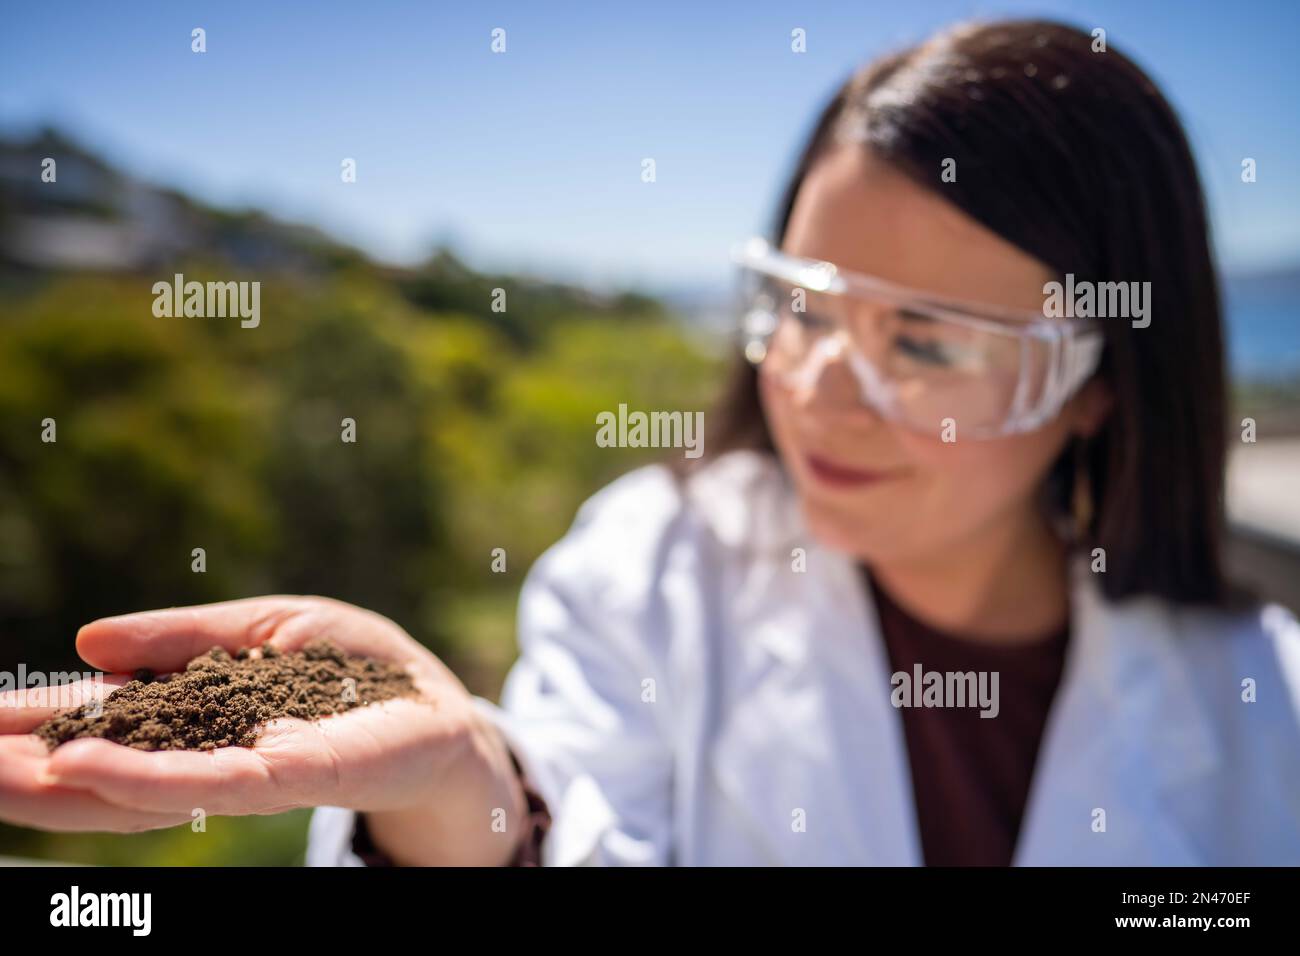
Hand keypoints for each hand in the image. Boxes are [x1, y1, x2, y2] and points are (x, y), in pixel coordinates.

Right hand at [0, 596, 526, 863]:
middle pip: (103, 764)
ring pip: (138, 785)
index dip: (38, 722)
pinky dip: (146, 774)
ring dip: (60, 779)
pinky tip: (87, 764)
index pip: (101, 721)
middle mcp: (207, 755)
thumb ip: (182, 637)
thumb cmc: (355, 669)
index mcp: (196, 715)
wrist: (440, 706)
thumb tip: (89, 642)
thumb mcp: (262, 631)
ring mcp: (244, 773)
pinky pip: (210, 780)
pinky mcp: (293, 776)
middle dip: (27, 765)